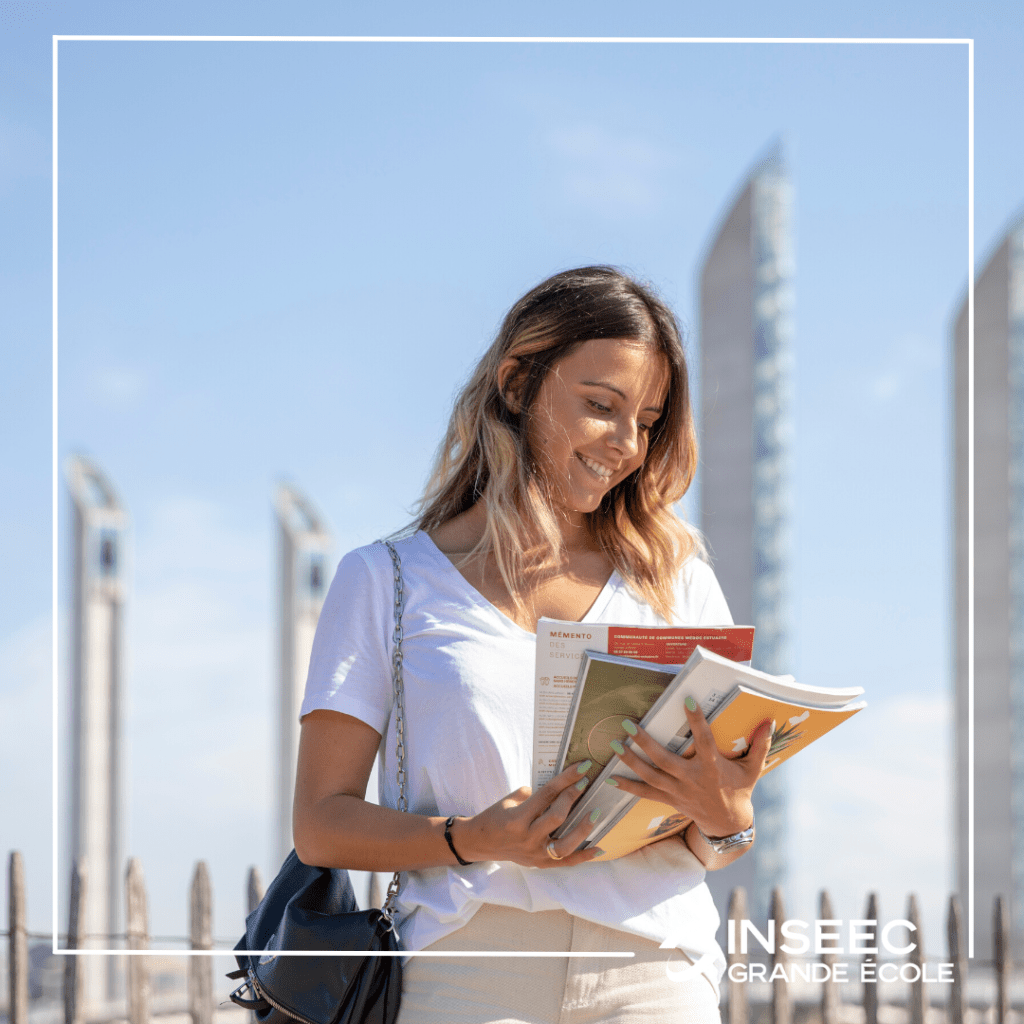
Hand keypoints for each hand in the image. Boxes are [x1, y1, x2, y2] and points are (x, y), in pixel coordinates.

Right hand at [449, 762, 602, 867]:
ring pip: (564, 845)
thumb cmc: (495, 816)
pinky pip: (565, 863)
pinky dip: (584, 857)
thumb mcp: (509, 800)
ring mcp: (535, 854)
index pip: (546, 795)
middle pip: (556, 817)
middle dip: (572, 797)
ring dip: (583, 829)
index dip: (565, 780)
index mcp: (517, 818)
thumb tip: (558, 789)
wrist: (480, 843)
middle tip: (585, 783)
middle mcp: (527, 837)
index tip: (582, 768)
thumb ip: (533, 795)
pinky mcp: (540, 864)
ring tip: (595, 813)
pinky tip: (599, 849)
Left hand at [606, 702, 772, 838]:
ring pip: (650, 776)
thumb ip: (760, 745)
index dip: (697, 722)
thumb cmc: (740, 789)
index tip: (688, 702)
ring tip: (615, 745)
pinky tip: (610, 777)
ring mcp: (678, 791)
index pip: (705, 742)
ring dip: (631, 761)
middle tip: (629, 724)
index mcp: (712, 767)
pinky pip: (645, 794)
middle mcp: (692, 779)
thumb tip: (769, 721)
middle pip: (665, 760)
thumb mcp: (753, 768)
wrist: (728, 824)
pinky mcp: (669, 799)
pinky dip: (627, 786)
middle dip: (645, 743)